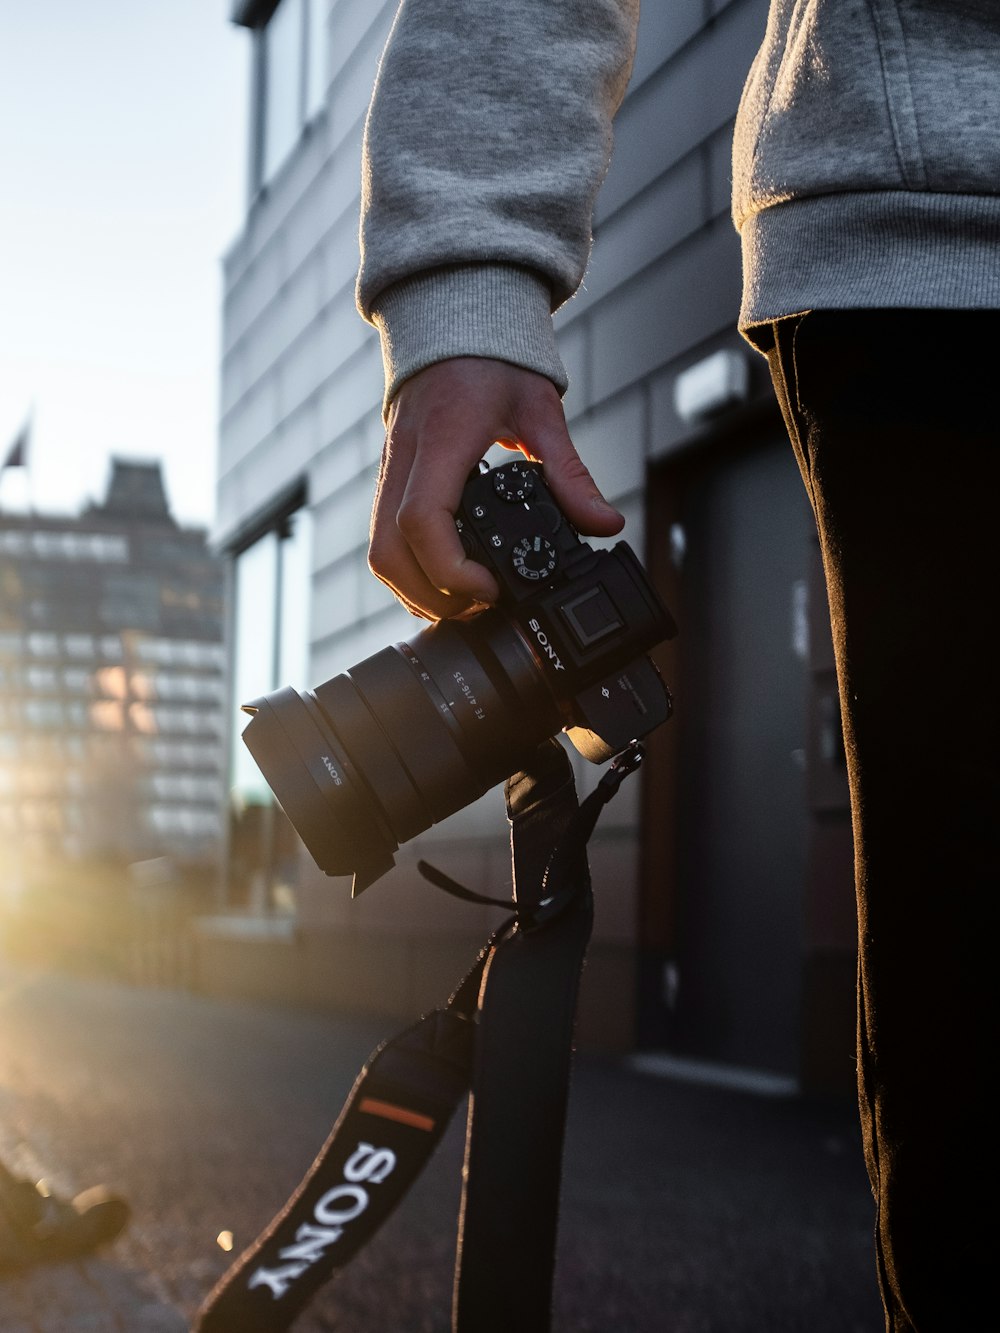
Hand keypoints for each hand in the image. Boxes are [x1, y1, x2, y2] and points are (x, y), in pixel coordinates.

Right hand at [369, 357, 624, 619]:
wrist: (450, 318)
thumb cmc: (492, 359)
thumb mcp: (540, 410)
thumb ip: (570, 473)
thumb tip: (605, 523)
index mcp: (441, 442)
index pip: (421, 520)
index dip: (451, 568)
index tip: (490, 587)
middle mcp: (404, 462)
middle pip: (389, 553)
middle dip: (431, 596)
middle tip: (481, 605)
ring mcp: (390, 473)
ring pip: (380, 553)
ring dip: (417, 590)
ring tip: (468, 599)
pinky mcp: (390, 481)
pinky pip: (384, 539)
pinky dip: (411, 570)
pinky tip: (447, 578)